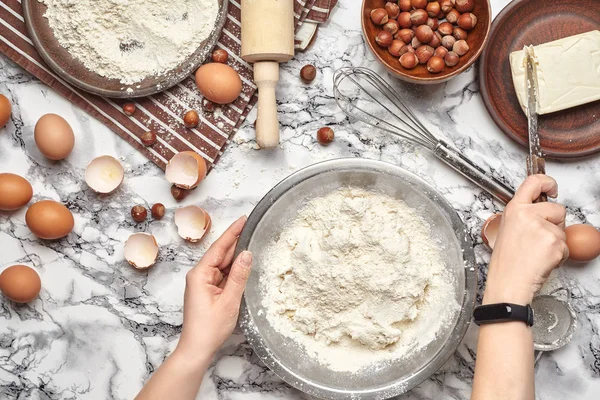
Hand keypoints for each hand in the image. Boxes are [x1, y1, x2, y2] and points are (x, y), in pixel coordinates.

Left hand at [176, 216, 252, 360]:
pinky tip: (244, 264)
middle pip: (221, 253)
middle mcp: (199, 275)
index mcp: (200, 274)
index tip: (243, 219)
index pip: (219, 247)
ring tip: (252, 241)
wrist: (196, 349)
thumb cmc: (209, 328)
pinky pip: (222, 274)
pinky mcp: (208, 290)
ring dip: (236, 256)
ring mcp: (203, 283)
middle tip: (253, 227)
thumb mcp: (229, 300)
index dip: (233, 232)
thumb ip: (239, 276)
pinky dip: (234, 269)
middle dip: (236, 241)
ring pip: (223, 264)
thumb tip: (247, 254)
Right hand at [484, 175, 567, 305]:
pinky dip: (559, 255)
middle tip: (540, 238)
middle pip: (557, 208)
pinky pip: (566, 245)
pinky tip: (542, 260)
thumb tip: (541, 211)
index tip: (552, 188)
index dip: (547, 182)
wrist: (508, 282)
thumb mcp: (508, 230)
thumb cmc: (506, 262)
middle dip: (556, 223)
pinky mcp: (554, 242)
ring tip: (537, 252)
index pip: (533, 182)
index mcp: (514, 209)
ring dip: (556, 241)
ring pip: (562, 229)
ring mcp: (542, 227)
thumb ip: (523, 216)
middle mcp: (527, 214)